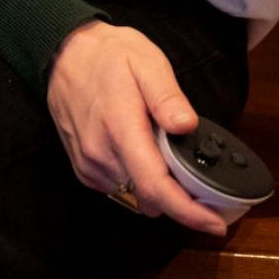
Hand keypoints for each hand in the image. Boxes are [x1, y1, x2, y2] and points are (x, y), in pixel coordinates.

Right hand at [46, 21, 227, 236]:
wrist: (62, 54)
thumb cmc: (108, 55)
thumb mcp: (146, 61)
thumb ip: (167, 96)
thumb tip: (187, 126)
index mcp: (120, 128)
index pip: (155, 186)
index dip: (188, 212)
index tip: (215, 224)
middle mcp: (101, 154)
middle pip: (149, 199)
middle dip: (180, 199)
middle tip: (199, 178)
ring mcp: (89, 164)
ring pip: (134, 197)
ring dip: (157, 188)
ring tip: (166, 156)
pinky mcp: (83, 168)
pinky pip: (118, 189)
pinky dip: (137, 181)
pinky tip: (141, 154)